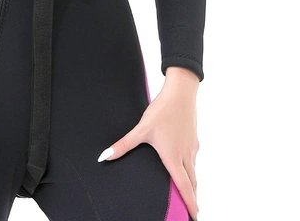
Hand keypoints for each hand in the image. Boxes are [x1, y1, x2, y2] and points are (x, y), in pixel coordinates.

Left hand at [97, 70, 198, 219]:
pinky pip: (193, 159)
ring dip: (192, 184)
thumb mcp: (141, 129)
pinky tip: (184, 164)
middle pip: (192, 183)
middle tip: (191, 211)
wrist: (180, 92)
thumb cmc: (162, 111)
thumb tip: (105, 156)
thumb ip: (124, 145)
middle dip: (192, 198)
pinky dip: (191, 168)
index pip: (185, 187)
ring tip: (189, 193)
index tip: (194, 217)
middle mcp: (186, 155)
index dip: (190, 204)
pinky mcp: (193, 139)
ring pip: (194, 171)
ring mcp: (192, 147)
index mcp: (174, 158)